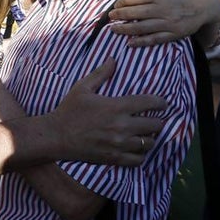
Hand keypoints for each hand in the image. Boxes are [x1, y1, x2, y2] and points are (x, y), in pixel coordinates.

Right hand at [49, 59, 167, 165]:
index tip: (163, 103)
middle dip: (159, 121)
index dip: (161, 102)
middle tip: (156, 119)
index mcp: (116, 107)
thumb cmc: (68, 110)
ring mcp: (119, 144)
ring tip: (148, 134)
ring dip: (151, 138)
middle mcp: (122, 126)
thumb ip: (100, 73)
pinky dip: (142, 155)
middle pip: (155, 125)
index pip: (150, 103)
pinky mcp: (114, 159)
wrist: (56, 136)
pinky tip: (138, 149)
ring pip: (150, 143)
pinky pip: (139, 160)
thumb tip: (113, 59)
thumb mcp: (82, 88)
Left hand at [108, 0, 219, 45]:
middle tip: (110, 17)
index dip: (121, 2)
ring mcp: (167, 22)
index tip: (116, 5)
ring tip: (114, 30)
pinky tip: (130, 43)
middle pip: (134, 13)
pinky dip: (141, 42)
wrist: (204, 4)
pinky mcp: (173, 34)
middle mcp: (162, 8)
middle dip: (119, 15)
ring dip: (125, 29)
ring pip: (141, 27)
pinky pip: (154, 39)